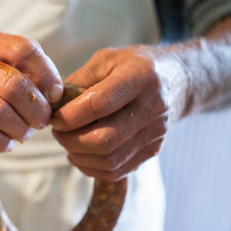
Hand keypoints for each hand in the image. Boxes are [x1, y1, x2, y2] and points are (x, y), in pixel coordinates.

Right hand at [0, 30, 63, 151]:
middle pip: (14, 85)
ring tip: (24, 133)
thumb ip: (30, 74)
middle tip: (41, 122)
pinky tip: (7, 143)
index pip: (25, 50)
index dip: (47, 75)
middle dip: (36, 110)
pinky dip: (2, 142)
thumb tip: (56, 95)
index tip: (54, 96)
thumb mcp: (2, 66)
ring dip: (20, 129)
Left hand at [51, 45, 187, 180]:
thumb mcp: (106, 59)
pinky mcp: (152, 151)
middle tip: (57, 131)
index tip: (54, 117)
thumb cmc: (134, 66)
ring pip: (110, 160)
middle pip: (105, 140)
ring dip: (78, 156)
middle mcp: (152, 108)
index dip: (70, 116)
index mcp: (140, 78)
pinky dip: (91, 168)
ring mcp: (155, 133)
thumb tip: (53, 105)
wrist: (177, 80)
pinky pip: (117, 171)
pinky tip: (80, 155)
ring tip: (66, 142)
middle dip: (71, 140)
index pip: (100, 104)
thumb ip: (79, 80)